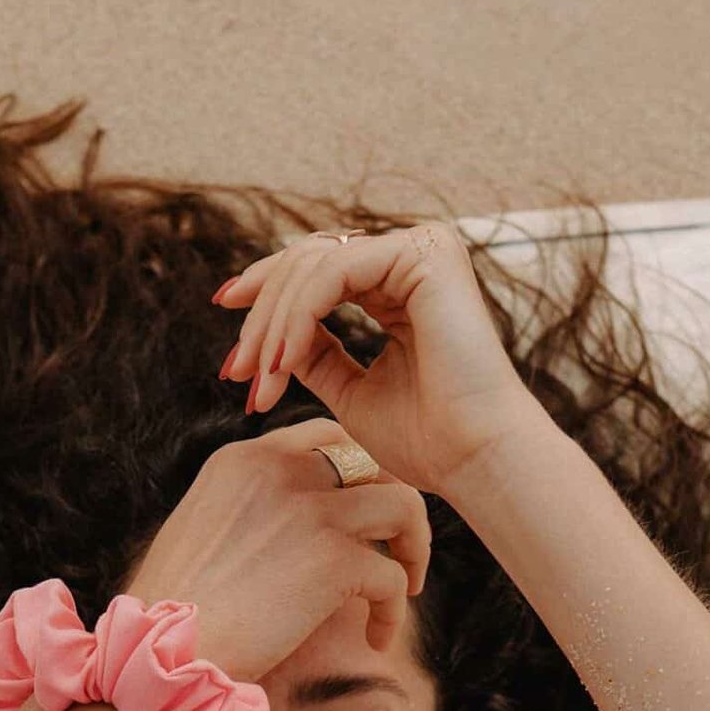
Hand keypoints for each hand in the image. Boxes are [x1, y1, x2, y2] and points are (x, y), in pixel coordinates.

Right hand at [123, 417, 432, 678]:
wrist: (160, 654)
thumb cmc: (172, 612)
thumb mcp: (202, 531)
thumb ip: (250, 510)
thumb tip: (294, 532)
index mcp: (243, 458)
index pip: (324, 437)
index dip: (356, 471)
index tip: (362, 513)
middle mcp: (279, 470)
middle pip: (372, 463)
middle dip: (392, 505)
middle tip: (397, 549)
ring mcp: (310, 510)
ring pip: (402, 506)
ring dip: (413, 549)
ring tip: (405, 588)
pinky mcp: (333, 559)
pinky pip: (392, 576)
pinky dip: (392, 611)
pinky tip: (375, 640)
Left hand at [212, 221, 540, 495]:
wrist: (476, 461)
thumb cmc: (428, 441)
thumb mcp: (350, 392)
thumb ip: (313, 355)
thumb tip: (267, 337)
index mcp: (402, 285)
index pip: (317, 273)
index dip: (266, 302)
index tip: (233, 353)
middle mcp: (414, 257)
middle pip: (308, 262)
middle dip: (261, 317)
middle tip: (236, 371)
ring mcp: (422, 249)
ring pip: (313, 265)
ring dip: (274, 324)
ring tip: (258, 379)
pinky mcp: (424, 253)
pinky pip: (333, 273)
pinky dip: (298, 316)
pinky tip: (283, 361)